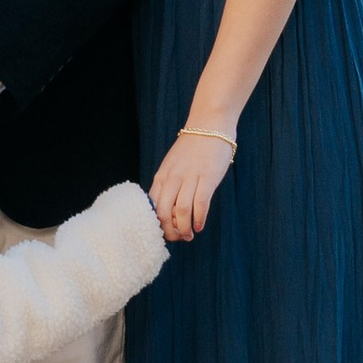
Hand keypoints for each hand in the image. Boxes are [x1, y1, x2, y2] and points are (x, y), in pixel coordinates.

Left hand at [149, 128, 235, 242]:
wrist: (209, 124)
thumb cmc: (192, 148)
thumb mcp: (173, 165)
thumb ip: (169, 184)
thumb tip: (168, 210)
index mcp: (162, 176)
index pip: (152, 207)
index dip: (158, 225)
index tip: (166, 233)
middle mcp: (172, 178)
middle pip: (163, 212)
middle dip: (170, 231)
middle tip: (179, 238)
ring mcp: (189, 177)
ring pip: (181, 211)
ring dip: (184, 229)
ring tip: (189, 236)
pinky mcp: (207, 177)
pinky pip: (200, 203)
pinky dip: (199, 219)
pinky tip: (199, 226)